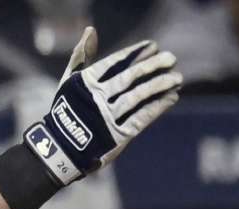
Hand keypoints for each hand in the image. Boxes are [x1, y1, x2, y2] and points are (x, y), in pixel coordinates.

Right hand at [23, 28, 181, 185]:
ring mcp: (108, 118)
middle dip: (151, 66)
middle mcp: (97, 99)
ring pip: (137, 97)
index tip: (152, 46)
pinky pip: (141, 118)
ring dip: (159, 86)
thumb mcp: (69, 82)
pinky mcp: (117, 135)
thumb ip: (81, 56)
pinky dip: (158, 107)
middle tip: (171, 57)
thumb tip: (91, 30)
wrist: (62, 149)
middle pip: (129, 78)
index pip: (114, 63)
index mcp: (86, 83)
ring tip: (177, 77)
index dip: (134, 53)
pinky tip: (172, 97)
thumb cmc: (67, 110)